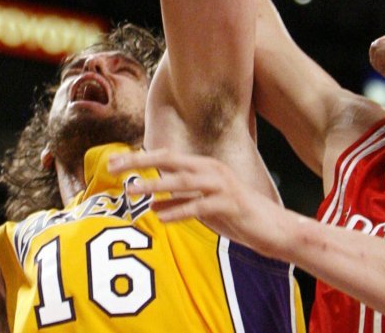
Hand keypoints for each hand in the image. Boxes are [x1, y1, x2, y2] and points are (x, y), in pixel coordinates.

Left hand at [108, 149, 288, 256]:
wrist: (273, 228)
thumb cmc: (237, 216)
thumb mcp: (203, 208)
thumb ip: (180, 203)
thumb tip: (153, 205)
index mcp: (203, 167)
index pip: (165, 156)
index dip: (138, 158)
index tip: (111, 162)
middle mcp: (211, 170)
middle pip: (169, 160)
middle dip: (139, 162)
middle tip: (112, 166)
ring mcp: (221, 186)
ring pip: (183, 181)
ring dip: (155, 185)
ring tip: (132, 191)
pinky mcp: (229, 204)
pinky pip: (199, 207)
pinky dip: (179, 211)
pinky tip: (161, 218)